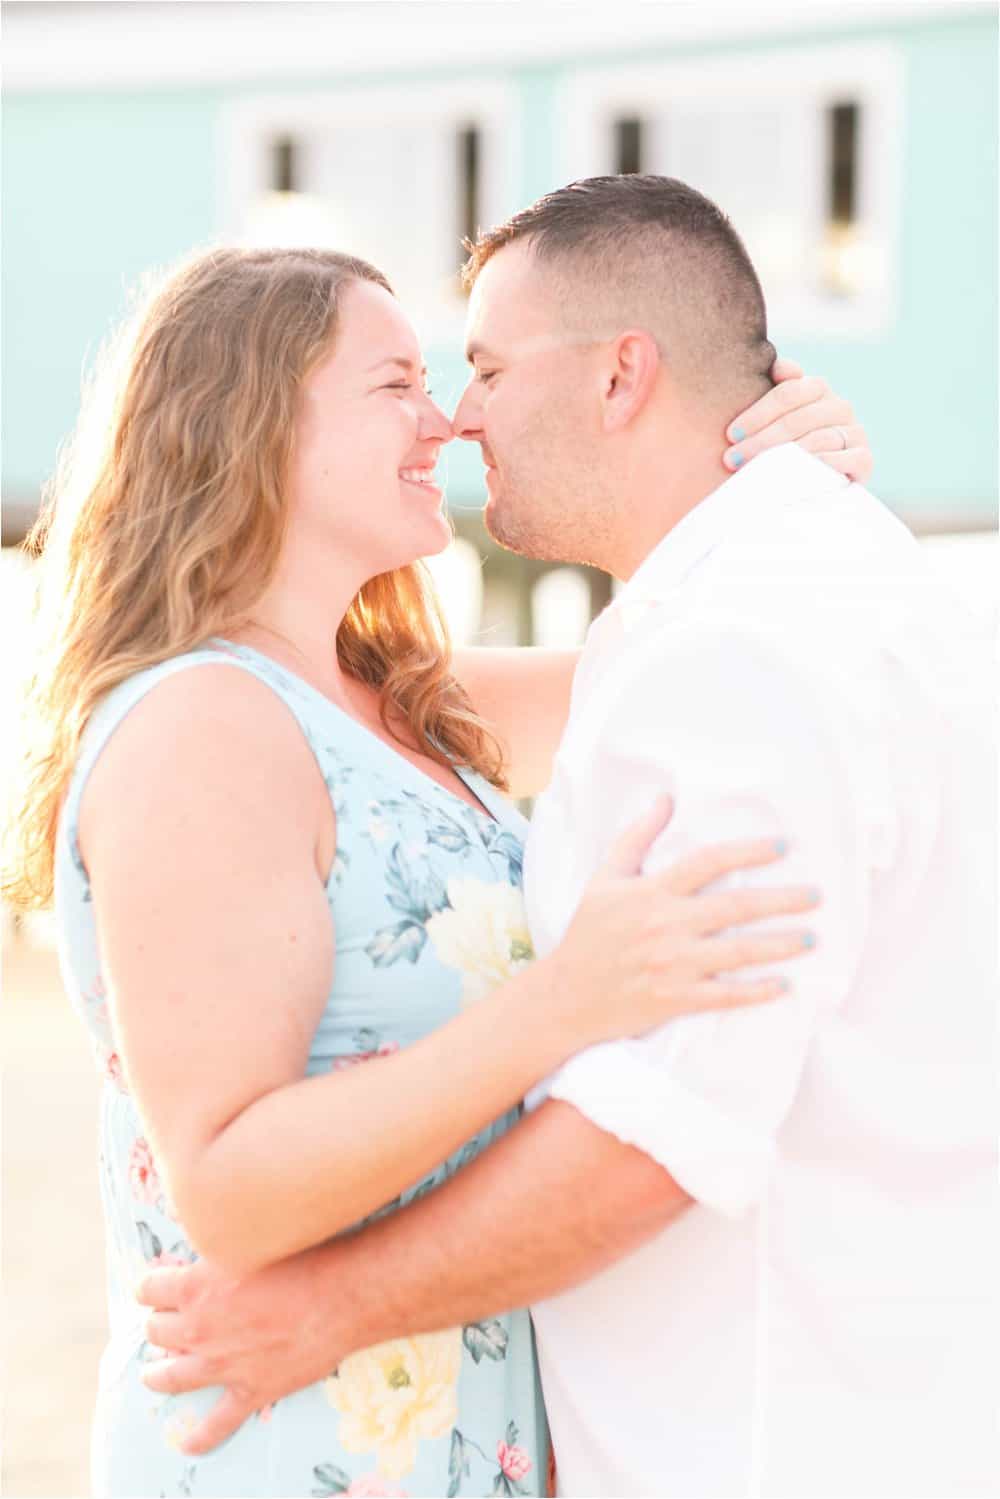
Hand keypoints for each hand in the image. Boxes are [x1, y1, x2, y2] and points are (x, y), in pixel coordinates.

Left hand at [136, 1243, 350, 1453]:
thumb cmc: (300, 1256)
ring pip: (170, 1375)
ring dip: (157, 1373)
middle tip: (169, 1319)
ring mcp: (221, 1364)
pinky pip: (217, 1423)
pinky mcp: (249, 1390)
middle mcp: (199, 1329)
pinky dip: (201, 1437)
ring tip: (152, 1372)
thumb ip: (216, 1251)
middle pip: (156, 1330)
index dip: (153, 1286)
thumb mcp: (246, 1239)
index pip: (149, 1289)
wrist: (341, 1295)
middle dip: (160, 1322)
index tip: (157, 1287)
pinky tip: (188, 1444)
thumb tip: (201, 1251)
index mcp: (195, 1287)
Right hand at [546, 795, 819, 1045]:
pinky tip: (784, 985)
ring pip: (738, 953)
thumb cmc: (588, 933)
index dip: (748, 851)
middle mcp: (665, 926)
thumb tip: (665, 799)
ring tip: (812, 938)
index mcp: (651, 892)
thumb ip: (637, 837)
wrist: (565, 996)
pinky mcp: (675, 1000)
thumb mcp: (606, 878)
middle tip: (816, 896)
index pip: (708, 862)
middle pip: (735, 907)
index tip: (783, 846)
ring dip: (780, 945)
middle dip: (782, 900)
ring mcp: (672, 965)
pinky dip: (756, 991)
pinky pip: (725, 996)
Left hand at [723, 357, 872, 482]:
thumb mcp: (776, 416)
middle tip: (733, 458)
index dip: (758, 412)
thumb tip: (776, 366)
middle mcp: (839, 407)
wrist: (818, 481)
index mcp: (817, 389)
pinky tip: (793, 476)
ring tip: (754, 471)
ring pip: (817, 439)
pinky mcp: (864, 459)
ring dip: (782, 457)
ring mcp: (855, 432)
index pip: (789, 392)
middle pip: (799, 418)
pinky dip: (819, 467)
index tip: (732, 433)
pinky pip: (845, 460)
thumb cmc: (787, 443)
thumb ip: (774, 389)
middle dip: (762, 440)